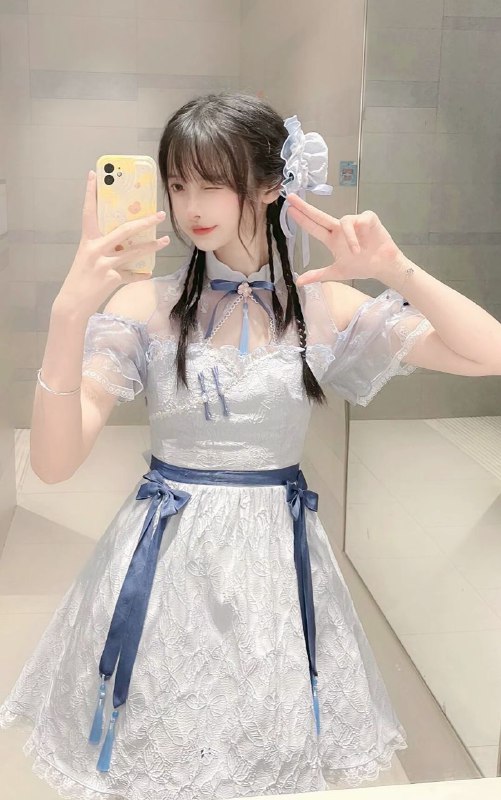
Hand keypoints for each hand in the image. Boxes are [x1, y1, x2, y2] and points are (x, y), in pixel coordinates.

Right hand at [55, 171, 170, 317]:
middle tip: (159, 214)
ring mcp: (104, 264)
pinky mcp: (112, 278)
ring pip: (134, 252)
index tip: (94, 174)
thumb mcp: (86, 258)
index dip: (90, 193)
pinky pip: (132, 275)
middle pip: (124, 230)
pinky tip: (148, 273)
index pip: (89, 212)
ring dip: (152, 246)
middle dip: (144, 222)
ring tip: (165, 241)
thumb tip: (123, 241)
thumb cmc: (80, 280)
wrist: (72, 304)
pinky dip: (140, 275)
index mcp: (87, 241)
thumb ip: (103, 248)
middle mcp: (96, 249)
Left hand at [285, 193, 401, 286]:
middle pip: (320, 215)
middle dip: (305, 207)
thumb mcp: (337, 272)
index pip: (313, 227)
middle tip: (291, 198)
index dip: (301, 219)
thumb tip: (298, 282)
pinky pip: (359, 221)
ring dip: (350, 238)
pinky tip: (363, 245)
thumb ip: (318, 275)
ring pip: (344, 221)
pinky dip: (358, 235)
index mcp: (332, 239)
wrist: (383, 266)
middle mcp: (340, 228)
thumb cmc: (362, 266)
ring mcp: (354, 221)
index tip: (289, 209)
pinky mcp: (367, 218)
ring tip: (357, 252)